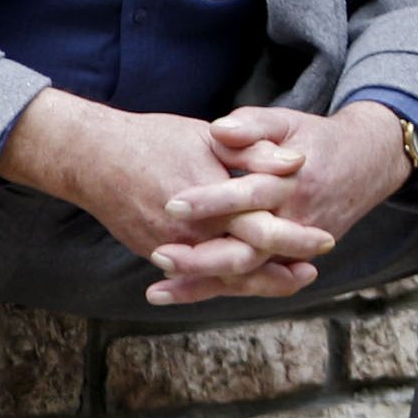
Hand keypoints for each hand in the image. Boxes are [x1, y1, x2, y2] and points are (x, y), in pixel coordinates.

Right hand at [0, 90, 322, 304]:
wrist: (92, 158)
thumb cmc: (152, 140)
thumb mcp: (206, 136)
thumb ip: (252, 152)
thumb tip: (295, 162)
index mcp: (209, 200)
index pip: (262, 228)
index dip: (296, 237)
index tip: (324, 237)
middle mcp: (190, 232)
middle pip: (247, 263)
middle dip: (281, 270)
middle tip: (311, 269)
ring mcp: (170, 248)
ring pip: (222, 276)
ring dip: (256, 281)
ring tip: (286, 279)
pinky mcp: (154, 252)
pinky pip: (195, 275)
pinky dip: (222, 280)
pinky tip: (242, 277)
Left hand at [155, 104, 414, 294]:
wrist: (367, 163)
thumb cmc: (315, 139)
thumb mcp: (286, 122)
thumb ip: (252, 126)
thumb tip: (218, 130)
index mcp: (292, 183)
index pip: (248, 196)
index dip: (211, 201)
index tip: (171, 203)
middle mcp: (297, 222)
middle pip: (248, 250)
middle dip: (202, 258)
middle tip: (159, 253)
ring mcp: (297, 248)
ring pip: (247, 275)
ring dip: (203, 285)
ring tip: (157, 290)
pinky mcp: (292, 260)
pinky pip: (253, 282)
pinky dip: (217, 289)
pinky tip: (178, 294)